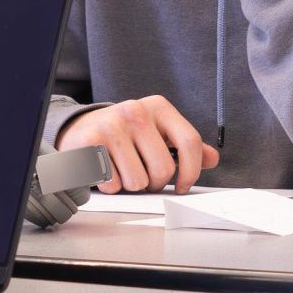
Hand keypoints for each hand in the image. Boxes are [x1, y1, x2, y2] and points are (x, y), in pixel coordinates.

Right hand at [57, 95, 219, 192]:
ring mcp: (112, 125)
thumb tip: (212, 158)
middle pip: (163, 168)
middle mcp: (136, 111)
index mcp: (158, 107)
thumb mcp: (156, 133)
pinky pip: (113, 183)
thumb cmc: (124, 135)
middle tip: (144, 176)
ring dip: (131, 185)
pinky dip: (110, 185)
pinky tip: (105, 170)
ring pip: (138, 180)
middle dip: (154, 182)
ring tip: (122, 170)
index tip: (182, 185)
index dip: (191, 172)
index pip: (189, 142)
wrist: (80, 129)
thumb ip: (183, 146)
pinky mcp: (90, 142)